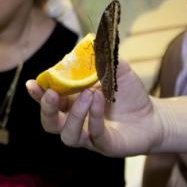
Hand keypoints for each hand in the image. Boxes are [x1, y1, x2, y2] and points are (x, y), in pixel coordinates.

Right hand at [25, 59, 161, 156]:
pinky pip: (94, 135)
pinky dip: (94, 116)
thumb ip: (102, 58)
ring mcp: (89, 137)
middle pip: (49, 123)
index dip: (37, 94)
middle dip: (46, 108)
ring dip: (74, 114)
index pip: (48, 101)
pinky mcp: (105, 146)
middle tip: (51, 93)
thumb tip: (92, 40)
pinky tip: (100, 100)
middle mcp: (75, 122)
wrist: (154, 117)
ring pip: (67, 135)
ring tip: (88, 94)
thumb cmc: (128, 94)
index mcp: (70, 104)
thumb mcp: (115, 70)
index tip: (32, 83)